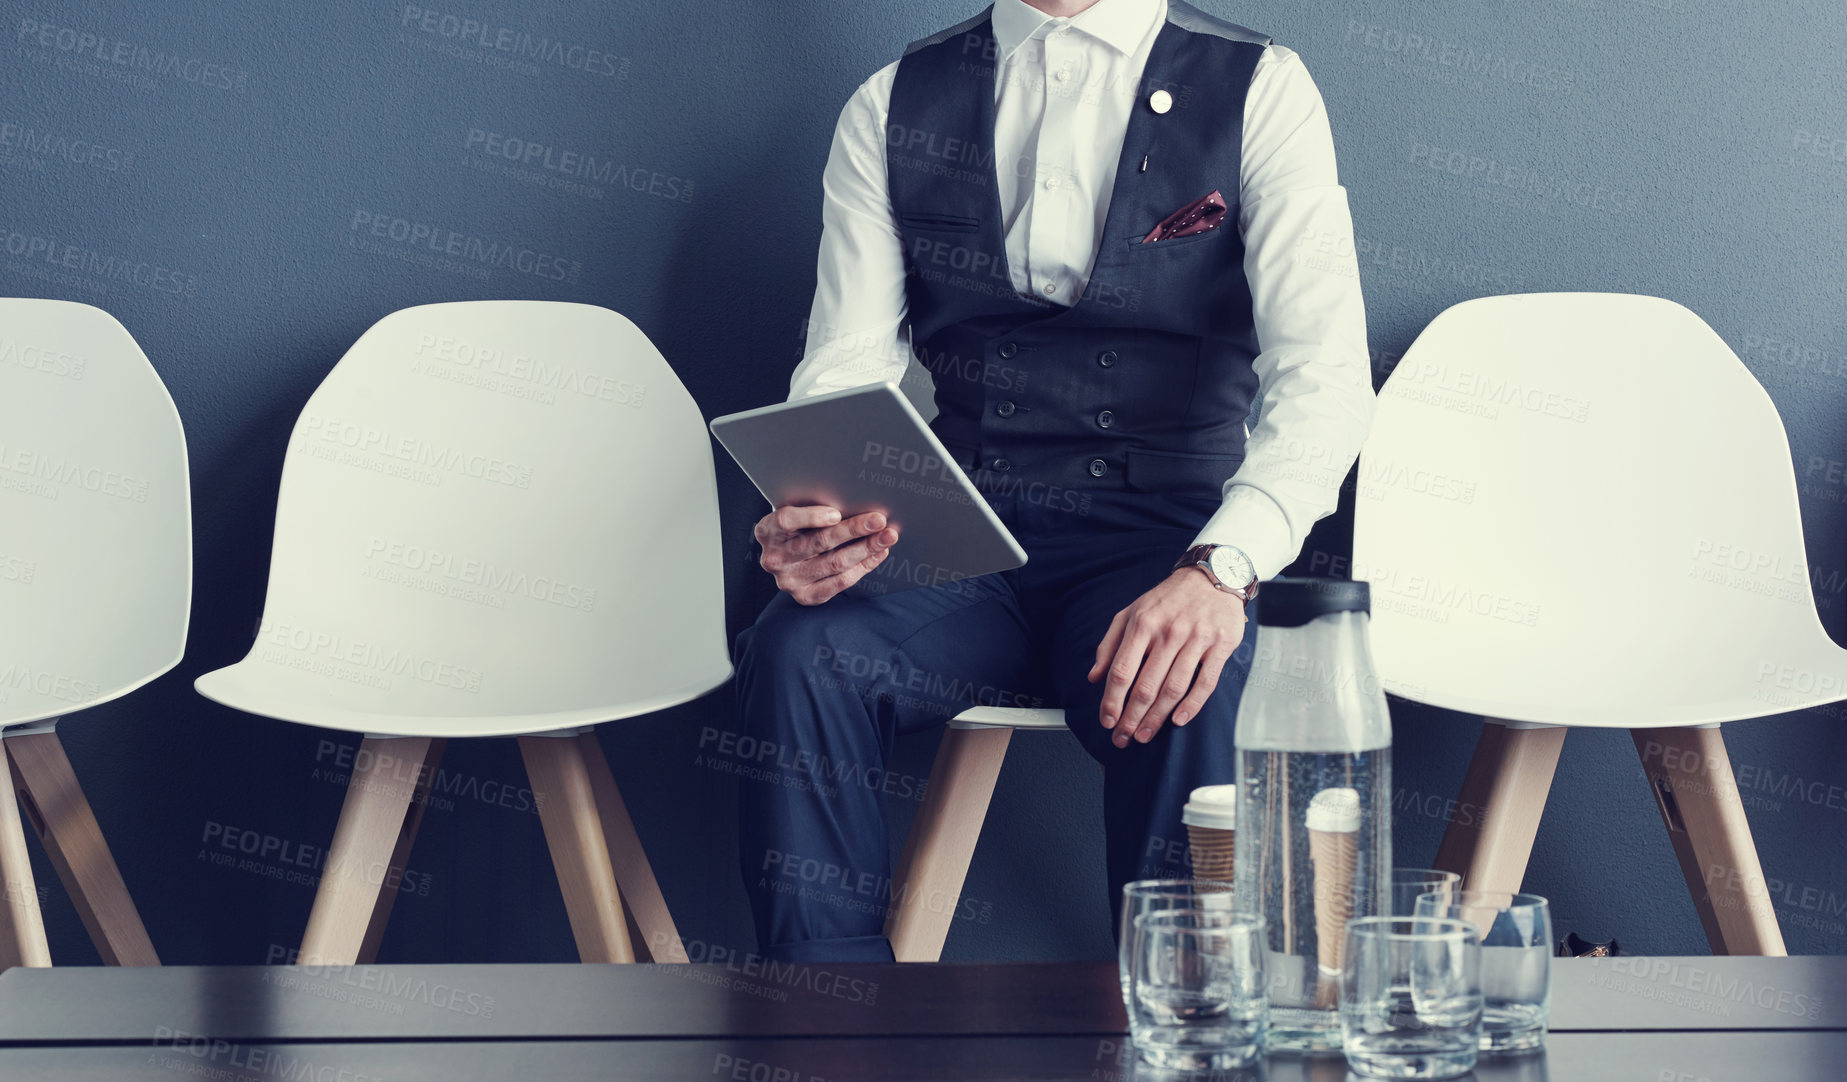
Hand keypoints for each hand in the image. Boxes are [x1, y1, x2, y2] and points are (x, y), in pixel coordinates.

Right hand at [755, 504, 899, 604]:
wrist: (787, 558)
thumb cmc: (798, 527)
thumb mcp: (796, 512)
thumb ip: (813, 507)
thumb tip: (855, 498)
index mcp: (767, 531)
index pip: (786, 520)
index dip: (811, 516)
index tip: (837, 513)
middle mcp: (774, 558)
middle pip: (818, 542)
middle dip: (853, 529)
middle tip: (878, 520)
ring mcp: (789, 581)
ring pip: (834, 563)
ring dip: (866, 548)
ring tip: (887, 536)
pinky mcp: (805, 596)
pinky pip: (840, 582)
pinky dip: (863, 566)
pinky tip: (878, 553)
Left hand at [1087, 567, 1248, 747]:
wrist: (1212, 576)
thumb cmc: (1167, 599)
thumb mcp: (1131, 612)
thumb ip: (1109, 644)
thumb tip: (1094, 677)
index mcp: (1142, 624)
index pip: (1122, 670)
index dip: (1112, 700)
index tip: (1106, 721)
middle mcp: (1168, 632)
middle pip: (1146, 686)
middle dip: (1131, 717)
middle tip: (1123, 738)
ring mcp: (1196, 639)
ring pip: (1173, 688)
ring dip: (1157, 718)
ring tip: (1144, 735)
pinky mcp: (1221, 646)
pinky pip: (1206, 682)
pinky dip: (1192, 705)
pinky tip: (1178, 721)